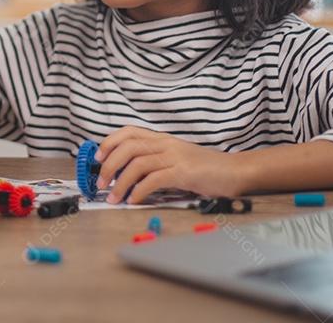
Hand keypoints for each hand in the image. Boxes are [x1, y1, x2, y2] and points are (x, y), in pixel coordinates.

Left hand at [96, 126, 244, 203]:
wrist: (235, 171)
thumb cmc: (204, 168)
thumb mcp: (176, 157)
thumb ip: (155, 160)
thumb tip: (126, 173)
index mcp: (162, 138)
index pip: (128, 132)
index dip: (109, 143)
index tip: (98, 159)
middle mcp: (166, 143)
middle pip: (127, 147)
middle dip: (108, 166)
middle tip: (100, 183)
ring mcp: (175, 156)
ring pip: (137, 164)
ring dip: (120, 183)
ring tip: (114, 197)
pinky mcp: (184, 173)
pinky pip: (153, 180)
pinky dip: (139, 191)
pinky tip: (134, 201)